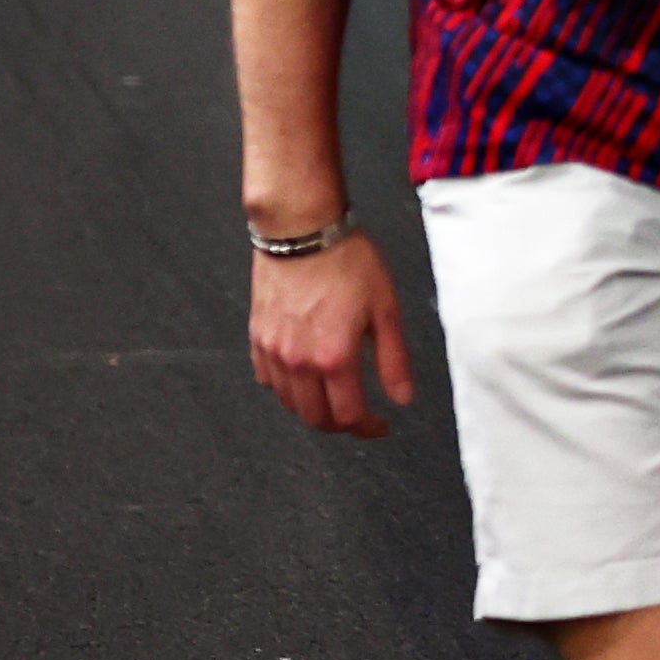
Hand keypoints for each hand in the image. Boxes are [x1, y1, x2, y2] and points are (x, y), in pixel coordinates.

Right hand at [250, 232, 416, 438]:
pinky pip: (267, 380)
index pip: (347, 416)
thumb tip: (402, 398)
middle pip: (315, 419)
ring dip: (313, 410)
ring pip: (289, 403)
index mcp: (334, 357)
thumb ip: (394, 360)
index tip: (380, 425)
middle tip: (359, 417)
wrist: (302, 231)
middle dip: (341, 426)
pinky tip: (305, 379)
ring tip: (336, 399)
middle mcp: (298, 361)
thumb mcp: (386, 309)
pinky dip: (287, 390)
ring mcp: (272, 350)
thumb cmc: (347, 262)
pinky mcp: (257, 337)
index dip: (367, 428)